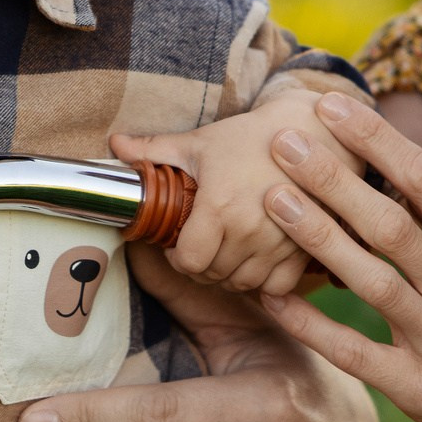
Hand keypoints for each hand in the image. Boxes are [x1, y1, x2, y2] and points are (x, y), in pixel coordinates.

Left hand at [113, 92, 355, 295]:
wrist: (308, 134)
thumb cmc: (248, 138)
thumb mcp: (199, 142)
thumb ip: (153, 150)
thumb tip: (113, 145)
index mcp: (218, 206)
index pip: (187, 261)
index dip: (176, 257)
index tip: (177, 244)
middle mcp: (249, 230)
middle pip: (213, 275)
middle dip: (200, 265)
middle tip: (200, 245)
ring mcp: (279, 243)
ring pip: (242, 283)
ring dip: (228, 274)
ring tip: (225, 252)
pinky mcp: (303, 251)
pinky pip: (276, 287)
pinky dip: (263, 281)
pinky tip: (255, 260)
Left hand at [257, 92, 421, 421]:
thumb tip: (406, 181)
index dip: (374, 137)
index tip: (332, 104)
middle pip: (388, 221)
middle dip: (331, 175)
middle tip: (282, 139)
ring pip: (369, 278)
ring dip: (316, 235)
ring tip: (271, 198)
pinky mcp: (421, 392)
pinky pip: (353, 351)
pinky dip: (309, 322)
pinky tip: (272, 295)